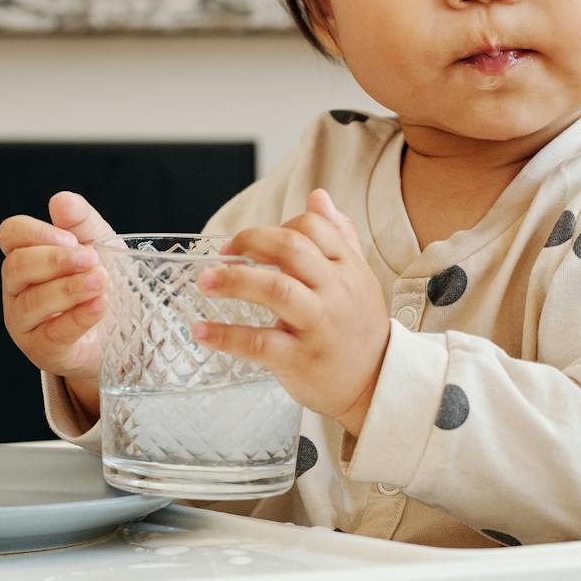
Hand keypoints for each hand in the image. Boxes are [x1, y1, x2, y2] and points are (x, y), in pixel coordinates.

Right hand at [0, 192, 116, 417]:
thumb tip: (60, 200)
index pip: (11, 234)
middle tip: (91, 259)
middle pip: (17, 266)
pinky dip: (78, 318)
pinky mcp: (42, 350)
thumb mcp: (97, 243)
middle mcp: (16, 288)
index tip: (71, 239)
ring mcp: (24, 321)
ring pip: (33, 302)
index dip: (36, 233)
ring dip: (69, 289)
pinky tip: (99, 306)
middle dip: (54, 261)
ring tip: (100, 282)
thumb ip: (80, 221)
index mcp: (25, 255)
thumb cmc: (96, 281)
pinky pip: (53, 333)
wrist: (118, 332)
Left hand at [194, 189, 388, 434]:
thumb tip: (319, 196)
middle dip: (251, 242)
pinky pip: (260, 343)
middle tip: (223, 252)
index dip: (278, 226)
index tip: (253, 241)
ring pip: (276, 290)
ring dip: (234, 281)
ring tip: (206, 282)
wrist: (377, 384)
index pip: (313, 228)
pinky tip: (203, 332)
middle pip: (292, 249)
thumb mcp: (358, 277)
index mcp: (347, 269)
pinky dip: (227, 336)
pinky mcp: (300, 359)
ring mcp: (318, 325)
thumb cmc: (358, 327)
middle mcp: (335, 292)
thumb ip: (339, 236)